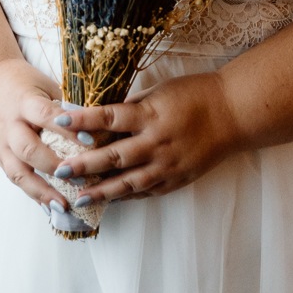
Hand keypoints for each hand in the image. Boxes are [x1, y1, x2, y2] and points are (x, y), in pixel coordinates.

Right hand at [0, 57, 88, 216]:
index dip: (67, 130)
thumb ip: (65, 106)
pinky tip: (49, 206)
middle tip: (80, 179)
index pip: (45, 115)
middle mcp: (10, 125)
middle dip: (54, 166)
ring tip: (64, 206)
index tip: (90, 142)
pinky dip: (33, 193)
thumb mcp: (45, 84)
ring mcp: (1, 143)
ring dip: (42, 191)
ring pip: (18, 171)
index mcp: (24, 101)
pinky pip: (14, 177)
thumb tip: (95, 126)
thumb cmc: (23, 82)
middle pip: (29, 149)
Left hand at [47, 72, 239, 205]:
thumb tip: (105, 116)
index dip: (82, 120)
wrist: (234, 113)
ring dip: (100, 190)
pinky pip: (146, 191)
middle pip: (113, 156)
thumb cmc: (196, 94)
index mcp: (151, 115)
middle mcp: (156, 143)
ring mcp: (167, 165)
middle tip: (59, 169)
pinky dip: (126, 196)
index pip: (109, 118)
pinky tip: (109, 201)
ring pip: (127, 183)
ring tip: (78, 198)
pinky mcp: (176, 180)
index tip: (59, 120)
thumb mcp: (161, 91)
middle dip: (84, 164)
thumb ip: (134, 106)